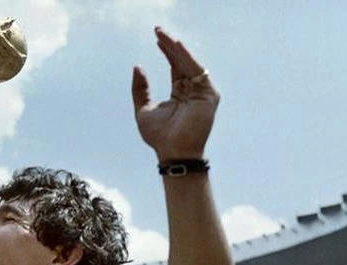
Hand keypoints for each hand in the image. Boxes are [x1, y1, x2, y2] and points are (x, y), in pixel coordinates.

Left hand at [132, 27, 219, 159]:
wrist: (172, 152)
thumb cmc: (159, 137)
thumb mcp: (143, 109)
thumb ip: (140, 89)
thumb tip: (137, 67)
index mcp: (180, 93)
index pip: (175, 66)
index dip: (166, 51)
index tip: (156, 37)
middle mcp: (193, 90)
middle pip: (182, 62)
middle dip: (170, 45)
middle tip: (157, 29)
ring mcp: (202, 92)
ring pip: (189, 64)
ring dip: (176, 49)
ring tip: (163, 35)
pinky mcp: (208, 95)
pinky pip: (196, 71)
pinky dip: (186, 58)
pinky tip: (176, 46)